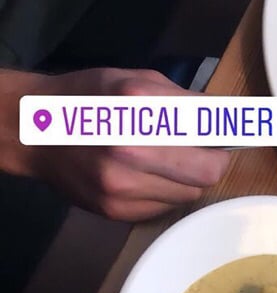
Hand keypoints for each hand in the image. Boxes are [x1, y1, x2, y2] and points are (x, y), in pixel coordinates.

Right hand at [7, 67, 230, 220]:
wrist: (34, 133)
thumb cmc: (87, 100)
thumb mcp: (134, 80)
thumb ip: (181, 100)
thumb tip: (222, 118)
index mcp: (138, 108)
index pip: (208, 137)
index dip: (225, 141)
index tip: (228, 140)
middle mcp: (130, 151)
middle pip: (205, 175)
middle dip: (211, 164)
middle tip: (204, 154)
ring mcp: (122, 187)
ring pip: (187, 196)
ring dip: (187, 181)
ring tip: (166, 163)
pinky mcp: (116, 212)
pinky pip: (163, 208)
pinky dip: (164, 194)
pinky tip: (145, 177)